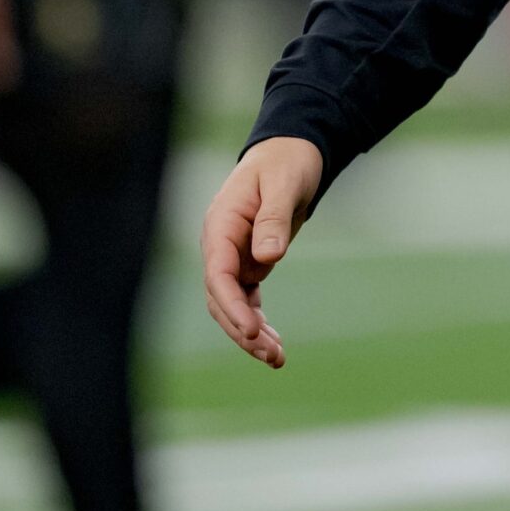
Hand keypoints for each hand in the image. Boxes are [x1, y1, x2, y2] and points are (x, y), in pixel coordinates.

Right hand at [202, 136, 323, 368]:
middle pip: (220, 298)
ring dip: (250, 333)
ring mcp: (233, 256)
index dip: (232, 305)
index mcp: (221, 224)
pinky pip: (248, 300)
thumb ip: (274, 219)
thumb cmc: (287, 162)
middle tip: (271, 353)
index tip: (252, 330)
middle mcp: (221, 244)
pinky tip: (275, 346)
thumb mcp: (285, 184)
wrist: (292, 152)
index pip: (217, 273)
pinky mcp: (249, 263)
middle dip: (242, 329)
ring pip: (233, 305)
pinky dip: (259, 322)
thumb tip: (267, 256)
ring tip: (277, 358)